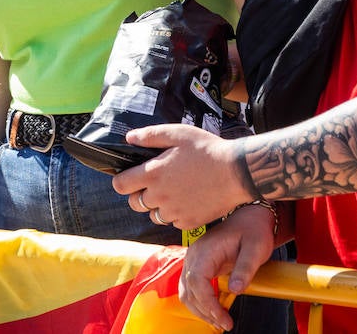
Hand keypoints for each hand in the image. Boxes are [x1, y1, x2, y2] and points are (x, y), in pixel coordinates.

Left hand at [112, 124, 254, 228]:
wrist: (236, 172)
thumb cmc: (207, 149)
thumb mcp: (178, 133)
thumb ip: (150, 136)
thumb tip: (129, 138)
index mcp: (153, 174)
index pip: (120, 185)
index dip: (122, 180)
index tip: (131, 176)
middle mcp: (160, 196)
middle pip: (134, 203)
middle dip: (138, 194)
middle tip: (154, 183)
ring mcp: (174, 212)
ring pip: (153, 215)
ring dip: (156, 206)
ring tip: (172, 192)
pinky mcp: (189, 223)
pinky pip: (172, 222)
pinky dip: (175, 214)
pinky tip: (186, 200)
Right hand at [178, 205, 275, 328]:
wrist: (250, 217)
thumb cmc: (253, 230)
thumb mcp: (256, 248)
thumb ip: (245, 268)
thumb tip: (235, 291)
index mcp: (206, 250)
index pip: (197, 281)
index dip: (208, 303)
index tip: (224, 318)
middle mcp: (194, 255)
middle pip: (189, 290)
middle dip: (205, 311)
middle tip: (225, 324)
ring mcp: (194, 260)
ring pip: (187, 291)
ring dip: (200, 309)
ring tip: (220, 321)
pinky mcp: (198, 265)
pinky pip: (192, 287)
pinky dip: (200, 302)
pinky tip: (214, 311)